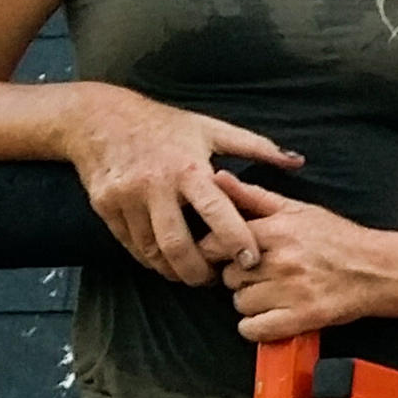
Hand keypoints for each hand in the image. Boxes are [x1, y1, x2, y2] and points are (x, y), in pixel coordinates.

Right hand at [63, 85, 300, 288]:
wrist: (100, 118)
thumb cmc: (164, 125)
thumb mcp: (211, 129)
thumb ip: (256, 148)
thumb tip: (297, 161)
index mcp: (188, 167)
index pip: (216, 212)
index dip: (236, 241)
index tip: (251, 261)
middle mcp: (155, 185)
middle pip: (179, 245)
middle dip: (199, 272)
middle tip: (215, 279)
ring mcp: (127, 198)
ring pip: (152, 251)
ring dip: (174, 270)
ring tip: (192, 273)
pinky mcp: (105, 207)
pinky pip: (131, 245)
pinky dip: (150, 259)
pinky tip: (165, 261)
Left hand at [213, 175, 397, 339]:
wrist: (380, 269)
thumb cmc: (339, 239)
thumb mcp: (297, 210)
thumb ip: (253, 196)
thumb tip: (218, 178)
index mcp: (276, 231)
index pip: (216, 244)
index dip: (219, 252)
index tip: (232, 255)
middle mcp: (281, 261)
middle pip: (229, 276)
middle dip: (241, 276)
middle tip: (262, 274)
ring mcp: (291, 292)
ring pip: (241, 303)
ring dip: (252, 302)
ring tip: (273, 293)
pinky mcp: (301, 318)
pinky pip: (254, 329)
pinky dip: (257, 327)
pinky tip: (271, 316)